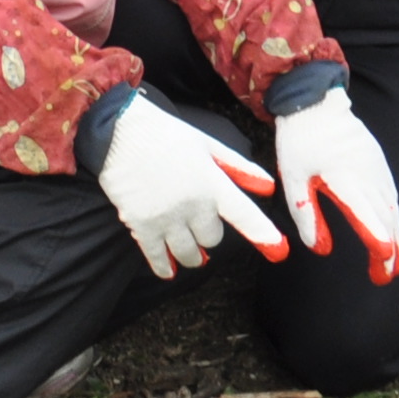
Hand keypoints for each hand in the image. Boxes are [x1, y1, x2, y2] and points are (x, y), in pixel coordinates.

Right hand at [95, 99, 286, 275]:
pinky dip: (164, 265)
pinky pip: (158, 257)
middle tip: (197, 222)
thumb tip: (268, 186)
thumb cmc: (165, 134)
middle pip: (213, 239)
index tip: (279, 250)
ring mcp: (166, 217)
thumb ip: (238, 167)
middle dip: (208, 233)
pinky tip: (168, 268)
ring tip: (186, 245)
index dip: (262, 233)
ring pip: (190, 254)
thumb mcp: (206, 144)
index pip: (243, 213)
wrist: (118, 129)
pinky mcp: (141, 225)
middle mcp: (192, 203)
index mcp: (211, 181)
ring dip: (191, 253)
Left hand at [273, 89, 398, 282]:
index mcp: (343, 176)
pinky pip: (392, 194)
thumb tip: (320, 249)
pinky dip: (394, 216)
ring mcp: (376, 166)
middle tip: (386, 277)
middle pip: (384, 216)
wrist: (315, 100)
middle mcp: (366, 173)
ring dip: (396, 236)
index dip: (376, 237)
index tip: (384, 258)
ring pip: (392, 207)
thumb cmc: (300, 139)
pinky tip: (392, 231)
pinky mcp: (379, 161)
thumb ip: (306, 213)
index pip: (364, 212)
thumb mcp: (293, 177)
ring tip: (395, 262)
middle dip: (389, 249)